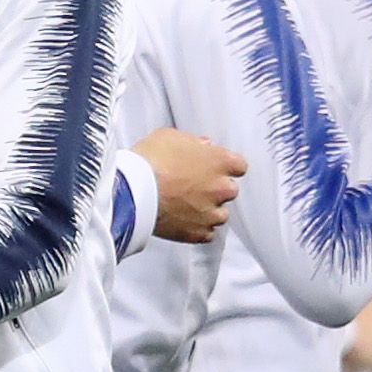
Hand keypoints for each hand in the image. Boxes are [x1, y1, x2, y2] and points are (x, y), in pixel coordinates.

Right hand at [136, 127, 243, 243]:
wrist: (131, 191)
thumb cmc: (149, 161)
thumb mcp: (169, 137)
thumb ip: (192, 142)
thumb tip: (201, 146)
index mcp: (220, 161)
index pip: (239, 166)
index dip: (225, 167)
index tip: (213, 167)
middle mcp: (221, 188)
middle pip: (230, 190)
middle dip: (215, 189)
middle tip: (194, 186)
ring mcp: (210, 213)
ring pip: (221, 214)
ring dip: (208, 211)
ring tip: (187, 207)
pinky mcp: (197, 233)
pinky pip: (206, 234)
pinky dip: (198, 229)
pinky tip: (184, 222)